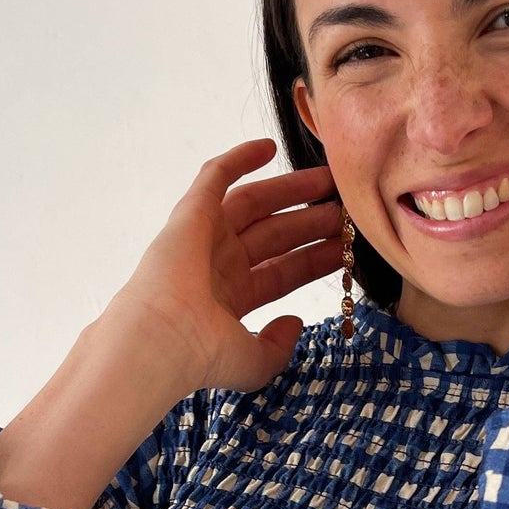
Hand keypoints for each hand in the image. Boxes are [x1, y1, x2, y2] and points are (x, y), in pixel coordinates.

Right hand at [106, 138, 345, 393]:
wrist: (161, 341)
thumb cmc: (200, 357)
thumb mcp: (253, 362)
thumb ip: (278, 347)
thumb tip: (295, 323)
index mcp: (231, 299)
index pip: (283, 272)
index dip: (315, 258)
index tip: (346, 247)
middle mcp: (217, 265)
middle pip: (275, 235)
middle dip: (310, 222)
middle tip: (345, 208)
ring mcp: (203, 238)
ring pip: (254, 204)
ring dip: (290, 190)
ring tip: (328, 180)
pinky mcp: (190, 214)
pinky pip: (214, 176)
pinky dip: (239, 158)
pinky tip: (269, 146)